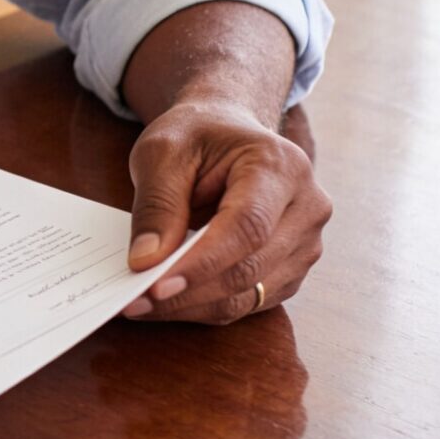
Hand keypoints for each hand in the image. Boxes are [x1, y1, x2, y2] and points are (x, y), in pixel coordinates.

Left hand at [121, 101, 329, 322]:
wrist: (230, 132)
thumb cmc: (197, 136)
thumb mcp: (163, 151)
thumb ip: (157, 204)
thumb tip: (146, 261)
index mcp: (280, 166)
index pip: (247, 227)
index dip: (202, 262)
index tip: (155, 286)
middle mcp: (306, 207)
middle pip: (250, 267)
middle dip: (187, 292)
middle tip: (133, 303)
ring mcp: (306, 242)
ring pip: (249, 295)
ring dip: (192, 307)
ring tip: (142, 305)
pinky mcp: (292, 268)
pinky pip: (249, 302)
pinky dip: (205, 307)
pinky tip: (170, 300)